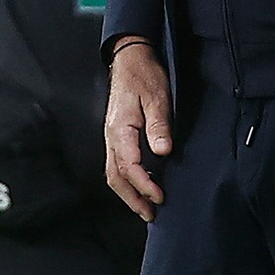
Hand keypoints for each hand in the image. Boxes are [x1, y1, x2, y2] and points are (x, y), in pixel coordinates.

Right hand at [105, 39, 172, 220]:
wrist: (130, 60)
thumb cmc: (144, 76)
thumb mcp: (157, 97)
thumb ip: (159, 125)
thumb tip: (163, 151)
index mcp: (120, 129)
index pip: (129, 166)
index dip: (144, 185)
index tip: (159, 196)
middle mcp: (111, 137)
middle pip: (116, 176)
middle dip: (132, 198)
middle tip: (150, 214)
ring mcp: (111, 137)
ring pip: (113, 173)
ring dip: (128, 193)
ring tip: (144, 208)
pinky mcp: (115, 136)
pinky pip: (115, 165)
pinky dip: (125, 181)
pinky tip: (138, 187)